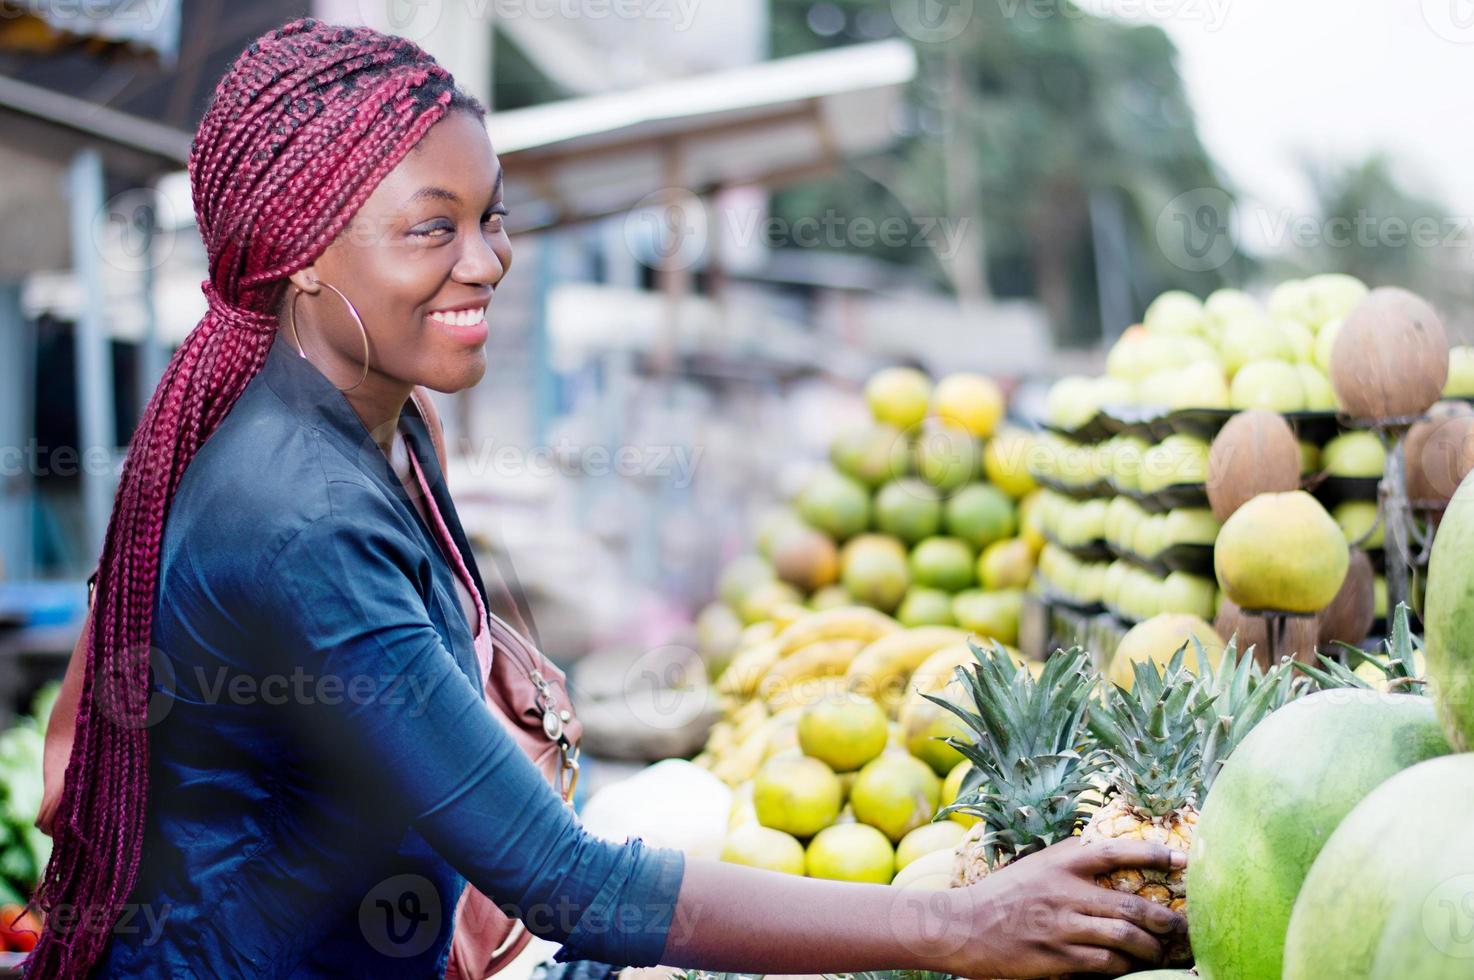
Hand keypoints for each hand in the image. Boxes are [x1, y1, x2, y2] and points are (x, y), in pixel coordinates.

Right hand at [931, 837, 1186, 978]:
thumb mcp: (1036, 865)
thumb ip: (1072, 861)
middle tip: (1180, 925)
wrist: (962, 925)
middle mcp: (1065, 892)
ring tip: (1159, 951)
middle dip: (1163, 918)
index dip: (1155, 854)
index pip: (1116, 852)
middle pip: (1131, 904)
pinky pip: (1103, 964)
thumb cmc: (1003, 893)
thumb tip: (1112, 857)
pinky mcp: (1055, 957)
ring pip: (1124, 937)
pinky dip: (1123, 966)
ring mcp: (1061, 926)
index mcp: (1061, 863)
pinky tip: (1128, 967)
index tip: (1184, 860)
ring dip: (1149, 948)